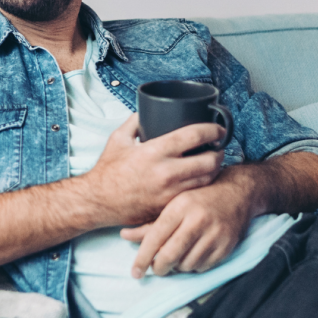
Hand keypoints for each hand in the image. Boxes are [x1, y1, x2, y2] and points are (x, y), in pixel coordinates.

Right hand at [84, 114, 224, 228]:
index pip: (194, 136)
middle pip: (209, 161)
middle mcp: (166, 173)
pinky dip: (202, 185)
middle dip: (219, 152)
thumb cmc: (108, 170)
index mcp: (154, 152)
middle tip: (219, 146)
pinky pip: (194, 194)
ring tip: (213, 161)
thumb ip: (134, 122)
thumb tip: (146, 111)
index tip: (218, 129)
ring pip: (206, 180)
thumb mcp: (118, 139)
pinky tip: (201, 179)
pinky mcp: (169, 206)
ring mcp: (169, 192)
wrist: (98, 201)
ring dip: (214, 169)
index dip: (212, 130)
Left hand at [120, 169, 254, 277]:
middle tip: (156, 268)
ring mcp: (215, 234)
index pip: (155, 238)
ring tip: (177, 255)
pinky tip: (193, 254)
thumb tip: (124, 235)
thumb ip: (149, 223)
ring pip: (186, 264)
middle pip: (170, 256)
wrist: (237, 194)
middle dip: (159, 268)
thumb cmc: (198, 199)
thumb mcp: (172, 204)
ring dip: (177, 266)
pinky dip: (193, 265)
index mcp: (180, 206)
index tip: (135, 272)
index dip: (142, 258)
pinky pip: (202, 267)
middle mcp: (198, 219)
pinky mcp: (227, 246)